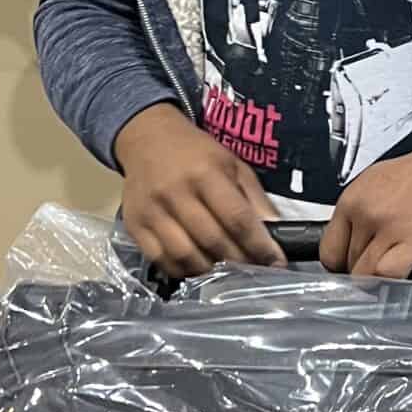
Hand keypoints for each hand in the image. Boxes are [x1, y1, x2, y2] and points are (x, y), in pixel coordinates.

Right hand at [115, 105, 283, 276]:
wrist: (147, 139)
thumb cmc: (196, 153)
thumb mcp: (232, 164)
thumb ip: (254, 198)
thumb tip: (276, 233)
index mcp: (205, 173)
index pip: (236, 218)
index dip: (259, 245)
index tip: (276, 262)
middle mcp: (176, 193)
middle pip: (212, 240)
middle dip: (239, 261)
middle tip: (254, 270)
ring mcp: (152, 211)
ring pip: (185, 255)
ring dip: (211, 271)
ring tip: (227, 271)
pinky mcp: (134, 226)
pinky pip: (160, 259)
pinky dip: (182, 270)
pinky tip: (197, 268)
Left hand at [321, 147, 411, 279]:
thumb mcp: (375, 187)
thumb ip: (357, 217)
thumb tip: (346, 247)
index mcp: (352, 200)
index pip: (328, 251)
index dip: (341, 265)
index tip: (352, 267)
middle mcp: (366, 214)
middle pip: (348, 265)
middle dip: (364, 269)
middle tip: (383, 261)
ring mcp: (389, 228)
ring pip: (365, 274)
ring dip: (380, 277)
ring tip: (396, 264)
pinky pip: (388, 275)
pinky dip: (395, 279)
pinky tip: (406, 268)